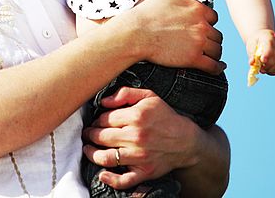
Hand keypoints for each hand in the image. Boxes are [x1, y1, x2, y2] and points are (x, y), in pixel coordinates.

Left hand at [82, 87, 202, 188]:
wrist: (186, 140)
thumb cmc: (165, 116)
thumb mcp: (149, 96)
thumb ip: (125, 93)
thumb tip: (103, 101)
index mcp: (136, 116)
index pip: (105, 119)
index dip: (97, 119)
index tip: (96, 121)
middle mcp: (136, 136)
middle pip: (102, 137)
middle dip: (91, 134)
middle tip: (87, 134)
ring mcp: (139, 156)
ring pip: (106, 157)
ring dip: (92, 153)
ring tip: (87, 149)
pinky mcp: (144, 172)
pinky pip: (123, 180)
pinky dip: (110, 179)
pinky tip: (101, 174)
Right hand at [126, 0, 224, 75]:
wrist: (136, 33)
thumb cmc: (146, 12)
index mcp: (196, 8)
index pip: (214, 17)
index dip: (208, 23)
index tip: (202, 28)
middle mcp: (201, 25)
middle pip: (217, 34)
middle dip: (212, 39)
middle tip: (206, 43)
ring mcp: (198, 42)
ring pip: (217, 50)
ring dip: (215, 53)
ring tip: (211, 55)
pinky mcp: (193, 58)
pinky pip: (213, 66)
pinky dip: (217, 68)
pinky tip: (218, 67)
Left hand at [246, 29, 274, 75]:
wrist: (262, 37)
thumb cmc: (256, 41)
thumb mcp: (251, 44)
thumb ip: (251, 53)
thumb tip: (252, 63)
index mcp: (269, 36)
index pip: (270, 44)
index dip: (267, 53)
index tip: (263, 60)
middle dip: (268, 65)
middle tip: (260, 70)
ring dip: (271, 69)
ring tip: (263, 71)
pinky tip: (268, 71)